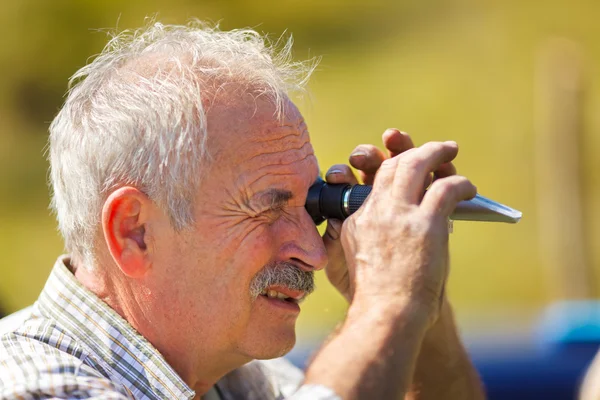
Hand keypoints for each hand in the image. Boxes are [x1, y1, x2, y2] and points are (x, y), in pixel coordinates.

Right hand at [323, 129, 474, 324]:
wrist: (387, 314)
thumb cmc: (373, 296)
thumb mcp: (347, 260)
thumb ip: (349, 236)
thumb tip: (352, 223)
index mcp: (357, 218)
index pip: (373, 182)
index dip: (387, 166)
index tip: (400, 163)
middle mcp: (375, 209)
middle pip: (392, 165)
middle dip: (409, 149)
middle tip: (431, 147)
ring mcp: (400, 213)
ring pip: (416, 164)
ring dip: (435, 152)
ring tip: (449, 148)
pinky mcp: (426, 222)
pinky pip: (445, 187)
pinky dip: (460, 183)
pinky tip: (468, 188)